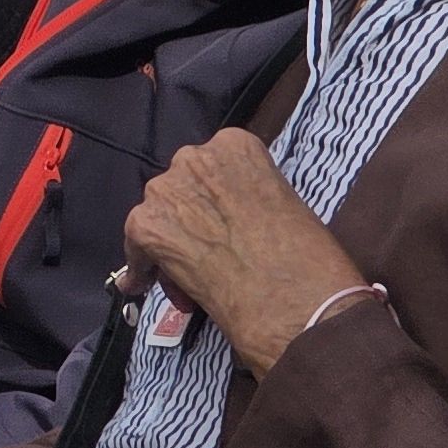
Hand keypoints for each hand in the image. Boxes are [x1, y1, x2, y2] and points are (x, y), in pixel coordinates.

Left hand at [122, 130, 365, 374]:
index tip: (223, 226)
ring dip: (171, 241)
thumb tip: (232, 217)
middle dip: (191, 220)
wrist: (297, 302)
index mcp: (236, 146)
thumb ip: (250, 196)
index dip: (215, 202)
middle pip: (182, 190)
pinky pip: (136, 245)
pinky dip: (142, 266)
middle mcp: (194, 156)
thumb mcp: (286, 206)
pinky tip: (145, 285)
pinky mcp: (147, 225)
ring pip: (159, 214)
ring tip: (190, 279)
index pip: (212, 169)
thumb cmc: (310, 261)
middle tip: (209, 255)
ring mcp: (167, 189)